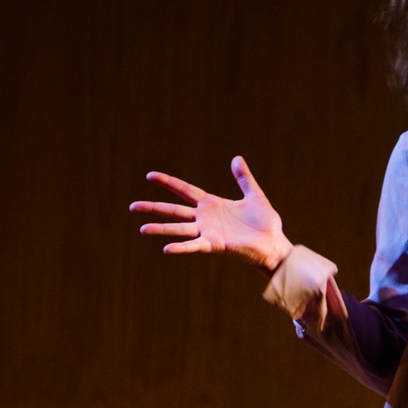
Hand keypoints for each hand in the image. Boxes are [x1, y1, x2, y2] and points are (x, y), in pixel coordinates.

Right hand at [129, 156, 292, 272]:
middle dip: (153, 208)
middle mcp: (205, 218)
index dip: (167, 183)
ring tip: (142, 229)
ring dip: (160, 228)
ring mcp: (208, 232)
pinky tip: (166, 248)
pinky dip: (181, 247)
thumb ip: (244, 178)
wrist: (275, 244)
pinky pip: (194, 246)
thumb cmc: (266, 223)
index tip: (149, 176)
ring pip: (179, 229)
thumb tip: (237, 158)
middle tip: (132, 206)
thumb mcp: (254, 195)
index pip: (184, 191)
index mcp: (212, 204)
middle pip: (174, 211)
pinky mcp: (215, 245)